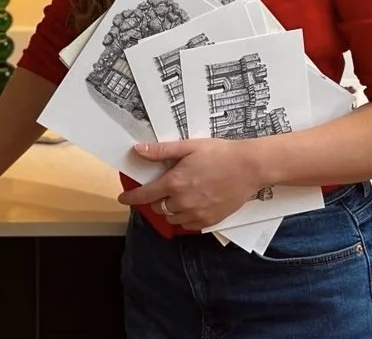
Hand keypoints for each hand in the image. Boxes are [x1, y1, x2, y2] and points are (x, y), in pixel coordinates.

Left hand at [117, 139, 263, 230]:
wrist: (248, 168)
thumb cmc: (218, 153)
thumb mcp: (188, 146)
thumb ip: (161, 151)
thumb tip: (137, 150)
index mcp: (174, 182)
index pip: (145, 195)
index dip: (131, 198)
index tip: (123, 199)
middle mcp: (182, 202)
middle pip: (158, 207)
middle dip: (155, 199)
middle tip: (162, 187)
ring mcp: (196, 214)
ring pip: (172, 217)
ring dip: (169, 209)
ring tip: (177, 196)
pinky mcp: (209, 221)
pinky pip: (188, 225)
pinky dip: (184, 217)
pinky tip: (190, 205)